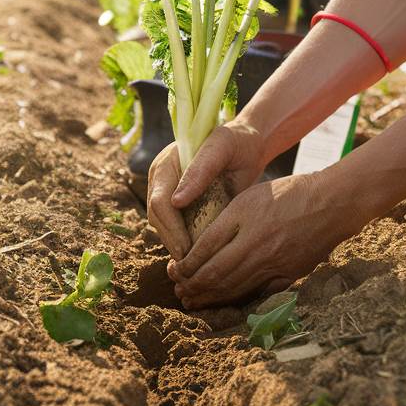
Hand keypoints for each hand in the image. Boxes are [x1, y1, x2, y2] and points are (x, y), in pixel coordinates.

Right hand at [146, 122, 267, 260]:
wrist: (249, 147)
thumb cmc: (237, 142)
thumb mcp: (222, 148)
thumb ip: (201, 169)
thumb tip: (176, 202)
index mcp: (166, 165)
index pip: (159, 202)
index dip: (171, 228)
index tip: (187, 249)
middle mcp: (162, 181)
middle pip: (157, 218)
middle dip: (172, 242)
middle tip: (192, 263)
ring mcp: (170, 194)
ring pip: (163, 227)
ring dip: (176, 245)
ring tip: (196, 263)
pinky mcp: (181, 206)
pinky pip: (176, 229)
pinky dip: (184, 242)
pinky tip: (199, 255)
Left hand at [169, 172, 361, 308]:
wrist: (332, 203)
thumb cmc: (289, 193)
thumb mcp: (250, 197)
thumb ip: (224, 222)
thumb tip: (198, 248)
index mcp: (244, 224)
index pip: (204, 252)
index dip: (185, 266)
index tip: (174, 270)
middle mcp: (257, 248)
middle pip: (215, 275)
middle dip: (191, 286)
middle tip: (178, 289)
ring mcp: (274, 265)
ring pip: (234, 289)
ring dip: (209, 297)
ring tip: (193, 300)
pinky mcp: (289, 275)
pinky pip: (256, 293)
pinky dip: (236, 300)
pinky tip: (225, 301)